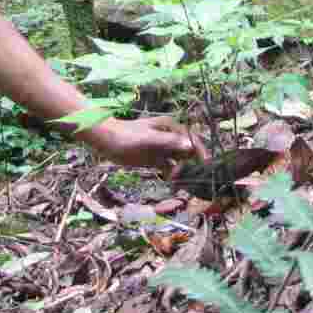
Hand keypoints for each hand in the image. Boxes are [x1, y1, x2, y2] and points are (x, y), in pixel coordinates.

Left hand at [79, 116, 206, 172]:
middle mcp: (170, 138)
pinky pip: (169, 168)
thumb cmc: (126, 135)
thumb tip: (189, 145)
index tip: (207, 165)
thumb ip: (168, 141)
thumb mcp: (148, 139)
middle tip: (197, 180)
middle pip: (189, 151)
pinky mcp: (155, 160)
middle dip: (195, 164)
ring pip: (180, 161)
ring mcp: (163, 149)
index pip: (192, 139)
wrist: (105, 140)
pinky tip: (173, 182)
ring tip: (186, 184)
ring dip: (185, 171)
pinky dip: (173, 175)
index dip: (201, 151)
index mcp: (171, 128)